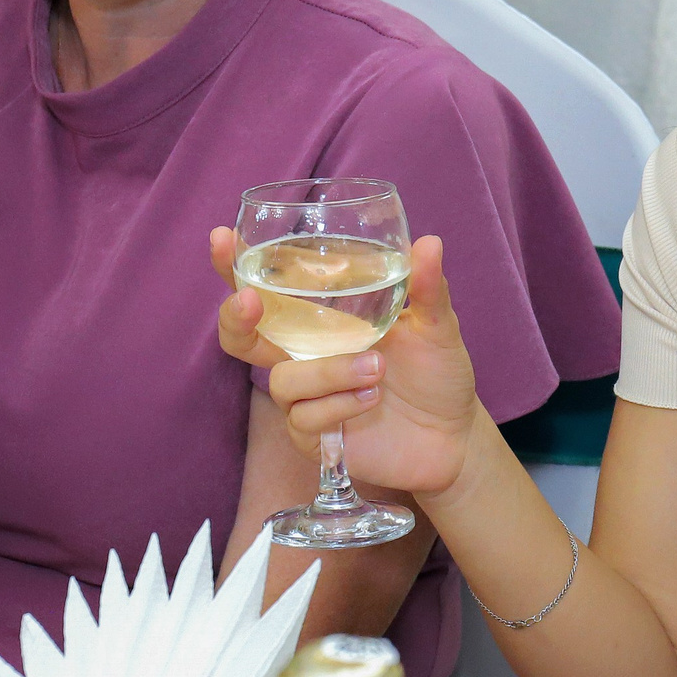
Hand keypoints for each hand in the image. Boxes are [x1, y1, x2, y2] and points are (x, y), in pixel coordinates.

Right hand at [210, 230, 481, 496]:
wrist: (455, 438)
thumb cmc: (437, 375)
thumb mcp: (437, 325)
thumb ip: (428, 286)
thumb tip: (429, 242)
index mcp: (323, 321)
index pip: (268, 290)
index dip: (235, 267)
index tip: (221, 238)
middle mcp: (306, 355)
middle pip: (240, 337)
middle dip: (234, 318)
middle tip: (250, 302)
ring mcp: (307, 398)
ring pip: (282, 379)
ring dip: (328, 372)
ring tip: (377, 369)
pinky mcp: (313, 438)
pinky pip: (304, 418)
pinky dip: (338, 406)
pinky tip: (371, 399)